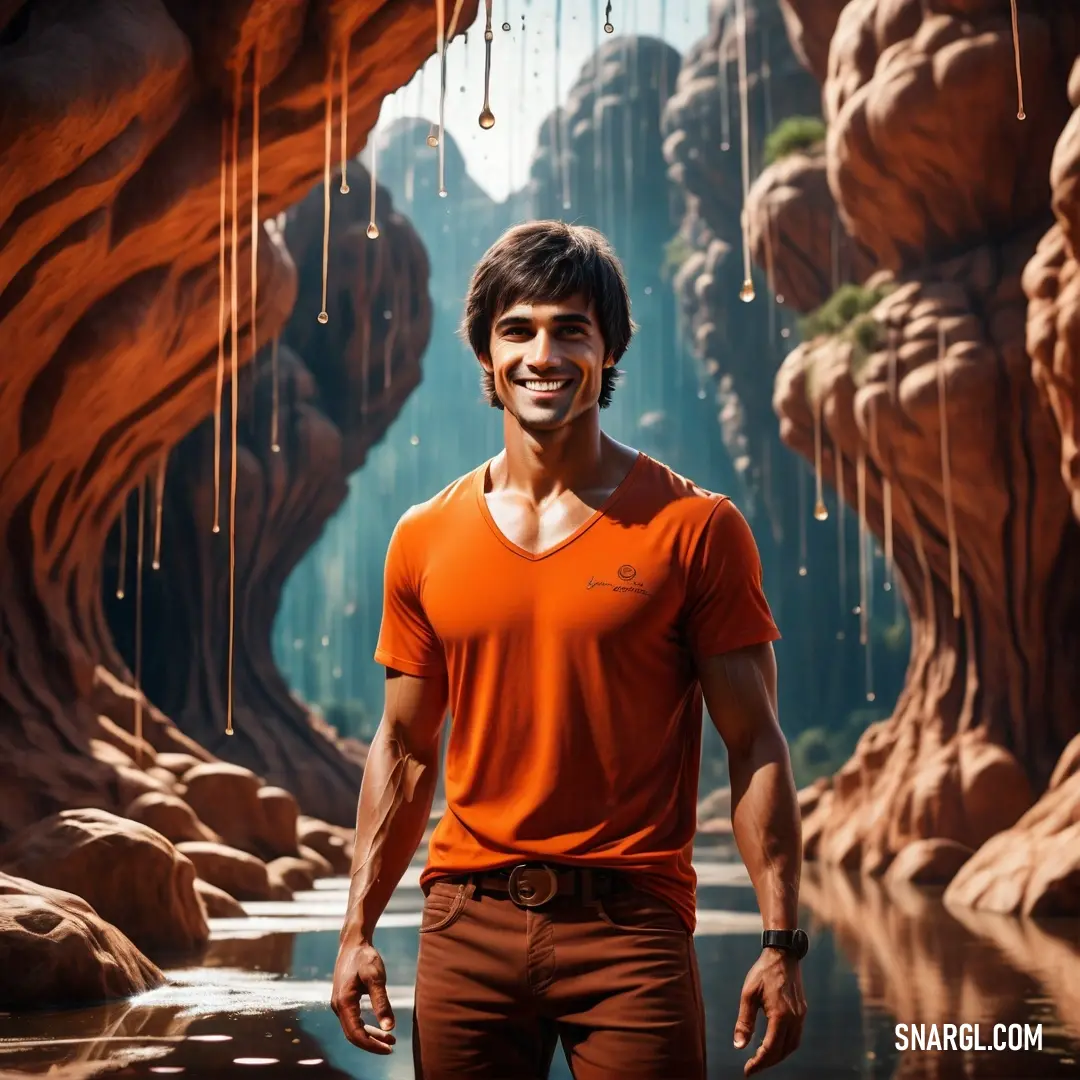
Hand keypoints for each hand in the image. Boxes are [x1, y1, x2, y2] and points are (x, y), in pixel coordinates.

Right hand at [331, 939, 396, 1053]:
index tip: (388, 1049)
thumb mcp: (375, 977)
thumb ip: (382, 1002)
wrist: (353, 942)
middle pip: (353, 1035)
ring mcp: (339, 1003)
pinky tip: (380, 1027)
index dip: (371, 1045)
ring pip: (353, 1028)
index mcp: (344, 1003)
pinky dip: (366, 1026)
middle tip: (391, 1047)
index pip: (356, 1034)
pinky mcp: (344, 999)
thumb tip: (390, 1027)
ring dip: (371, 1036)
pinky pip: (353, 1020)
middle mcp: (338, 1006)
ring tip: (390, 1039)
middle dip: (372, 1043)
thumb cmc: (364, 957)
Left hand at [733, 948, 806, 1074]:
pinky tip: (774, 1044)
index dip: (759, 1063)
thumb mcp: (748, 995)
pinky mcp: (802, 1012)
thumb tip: (739, 1046)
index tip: (747, 1071)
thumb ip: (744, 1021)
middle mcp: (794, 1019)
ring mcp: (800, 1016)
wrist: (783, 954)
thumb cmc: (763, 972)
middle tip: (752, 1067)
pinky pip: (795, 1037)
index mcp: (781, 1016)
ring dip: (777, 1056)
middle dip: (767, 1062)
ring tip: (762, 1059)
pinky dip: (784, 1046)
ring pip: (792, 1046)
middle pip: (782, 1052)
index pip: (770, 1049)